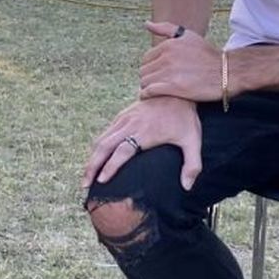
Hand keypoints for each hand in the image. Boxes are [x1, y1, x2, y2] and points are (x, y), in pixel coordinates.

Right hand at [82, 96, 201, 190]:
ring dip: (92, 158)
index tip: (101, 181)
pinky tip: (96, 159)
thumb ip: (192, 165)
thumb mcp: (193, 141)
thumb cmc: (184, 118)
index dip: (110, 167)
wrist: (175, 90)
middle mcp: (130, 125)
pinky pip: (105, 133)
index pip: (122, 151)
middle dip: (92, 166)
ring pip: (101, 140)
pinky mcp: (122, 116)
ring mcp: (124, 119)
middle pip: (104, 146)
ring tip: (86, 176)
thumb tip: (187, 188)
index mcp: (145, 133)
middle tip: (85, 184)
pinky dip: (97, 148)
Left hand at [140, 21, 223, 101]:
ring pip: (145, 81)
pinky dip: (147, 94)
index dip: (150, 67)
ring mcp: (169, 72)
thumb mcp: (188, 36)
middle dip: (148, 77)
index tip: (157, 73)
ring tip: (155, 90)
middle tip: (156, 83)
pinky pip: (149, 91)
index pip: (146, 58)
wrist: (227, 72)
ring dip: (147, 87)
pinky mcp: (173, 87)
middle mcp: (167, 57)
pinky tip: (151, 96)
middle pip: (144, 70)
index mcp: (168, 45)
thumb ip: (166, 28)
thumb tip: (147, 24)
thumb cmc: (208, 55)